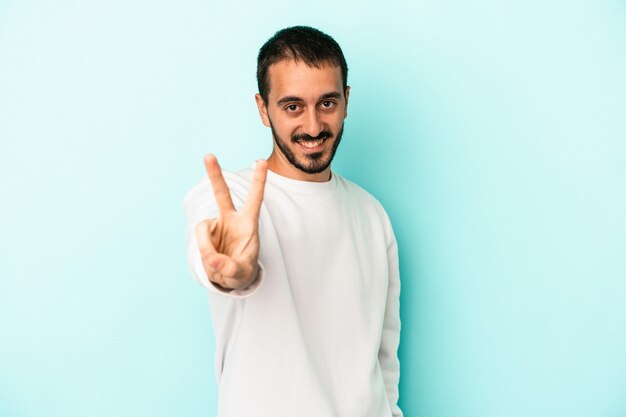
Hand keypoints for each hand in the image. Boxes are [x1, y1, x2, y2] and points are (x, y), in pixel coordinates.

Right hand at [195, 154, 267, 290]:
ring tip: (217, 263)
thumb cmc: (242, 270)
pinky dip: (203, 253)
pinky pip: (199, 241)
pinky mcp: (205, 233)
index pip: (255, 199)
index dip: (258, 180)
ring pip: (203, 229)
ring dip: (207, 248)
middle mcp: (231, 219)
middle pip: (222, 194)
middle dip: (215, 175)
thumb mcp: (241, 274)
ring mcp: (216, 225)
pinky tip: (211, 261)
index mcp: (248, 223)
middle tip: (208, 155)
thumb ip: (230, 267)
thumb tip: (212, 260)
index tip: (261, 161)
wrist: (229, 276)